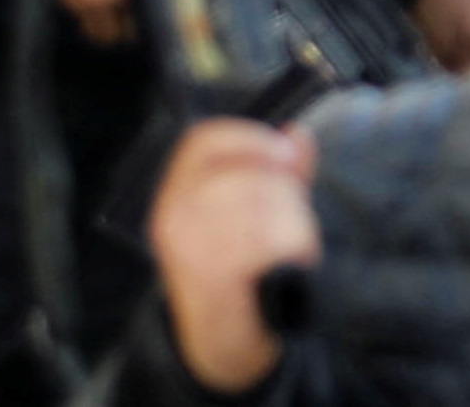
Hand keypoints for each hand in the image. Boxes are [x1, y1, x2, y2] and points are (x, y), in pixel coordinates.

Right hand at [149, 119, 320, 393]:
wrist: (218, 336)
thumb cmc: (239, 262)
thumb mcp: (255, 207)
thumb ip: (280, 168)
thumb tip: (297, 133)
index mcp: (176, 192)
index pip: (202, 141)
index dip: (251, 138)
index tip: (286, 154)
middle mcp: (172, 216)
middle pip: (243, 173)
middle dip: (283, 188)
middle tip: (296, 211)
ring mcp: (187, 247)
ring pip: (261, 204)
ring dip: (294, 219)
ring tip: (296, 238)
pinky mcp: (209, 277)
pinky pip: (269, 242)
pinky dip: (296, 244)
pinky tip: (297, 256)